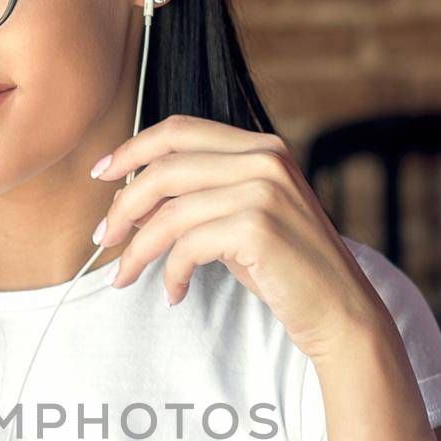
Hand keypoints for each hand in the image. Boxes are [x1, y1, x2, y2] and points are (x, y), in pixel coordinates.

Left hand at [91, 115, 390, 361]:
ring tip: (124, 277)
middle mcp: (265, 159)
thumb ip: (199, 197)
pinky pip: (187, 246)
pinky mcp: (258, 228)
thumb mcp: (241, 220)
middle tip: (103, 239)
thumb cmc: (285, 269)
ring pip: (169, 212)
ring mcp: (264, 191)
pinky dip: (170, 274)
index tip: (101, 174)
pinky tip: (175, 293)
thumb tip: (130, 198)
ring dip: (137, 249)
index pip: (180, 130)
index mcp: (261, 147)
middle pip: (165, 168)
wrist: (339, 310)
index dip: (132, 149)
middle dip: (122, 206)